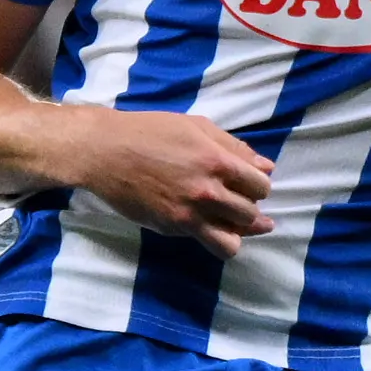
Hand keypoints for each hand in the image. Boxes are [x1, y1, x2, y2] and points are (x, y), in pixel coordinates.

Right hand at [71, 111, 275, 257]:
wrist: (104, 152)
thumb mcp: (196, 127)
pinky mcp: (170, 228)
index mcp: (217, 162)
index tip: (246, 183)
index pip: (261, 186)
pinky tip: (206, 225)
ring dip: (236, 232)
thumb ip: (233, 147)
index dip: (258, 185)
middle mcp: (207, 192)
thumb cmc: (149, 132)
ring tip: (228, 223)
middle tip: (234, 201)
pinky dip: (213, 238)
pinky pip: (206, 243)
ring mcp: (188, 214)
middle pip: (250, 214)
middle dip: (248, 209)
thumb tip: (266, 167)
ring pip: (233, 241)